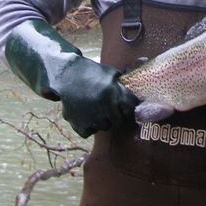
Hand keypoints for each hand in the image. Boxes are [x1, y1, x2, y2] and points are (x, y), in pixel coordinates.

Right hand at [4, 19, 137, 137]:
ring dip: (101, 120)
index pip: (130, 107)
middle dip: (114, 114)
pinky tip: (83, 114)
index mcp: (113, 91)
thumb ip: (123, 84)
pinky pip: (89, 132)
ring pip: (104, 127)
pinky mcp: (79, 124)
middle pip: (118, 120)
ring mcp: (91, 116)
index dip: (128, 106)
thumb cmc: (90, 73)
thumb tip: (140, 93)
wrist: (65, 75)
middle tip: (104, 106)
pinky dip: (87, 126)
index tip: (123, 104)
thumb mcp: (110, 73)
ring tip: (92, 107)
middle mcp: (103, 105)